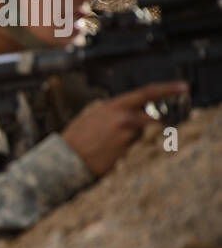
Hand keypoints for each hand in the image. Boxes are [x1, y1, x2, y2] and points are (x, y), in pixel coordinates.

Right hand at [60, 80, 187, 176]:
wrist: (65, 160)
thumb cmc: (75, 139)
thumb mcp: (92, 115)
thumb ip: (114, 111)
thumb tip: (130, 111)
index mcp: (113, 106)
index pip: (147, 93)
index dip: (168, 89)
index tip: (183, 87)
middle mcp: (123, 119)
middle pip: (149, 119)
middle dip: (144, 126)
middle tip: (125, 134)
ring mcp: (127, 137)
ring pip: (142, 136)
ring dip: (133, 141)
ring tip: (109, 146)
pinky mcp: (128, 154)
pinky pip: (135, 150)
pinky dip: (127, 152)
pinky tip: (109, 154)